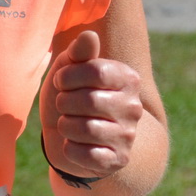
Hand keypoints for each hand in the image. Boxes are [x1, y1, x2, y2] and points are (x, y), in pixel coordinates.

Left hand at [38, 30, 144, 182]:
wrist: (69, 136)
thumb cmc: (69, 96)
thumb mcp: (69, 70)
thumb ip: (79, 52)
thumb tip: (89, 35)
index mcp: (127, 78)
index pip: (96, 71)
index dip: (69, 76)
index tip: (61, 82)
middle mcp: (134, 107)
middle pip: (89, 100)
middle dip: (64, 103)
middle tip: (63, 105)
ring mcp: (128, 136)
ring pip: (87, 129)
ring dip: (66, 126)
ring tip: (67, 124)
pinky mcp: (118, 160)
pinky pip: (88, 155)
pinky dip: (71, 150)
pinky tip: (73, 144)